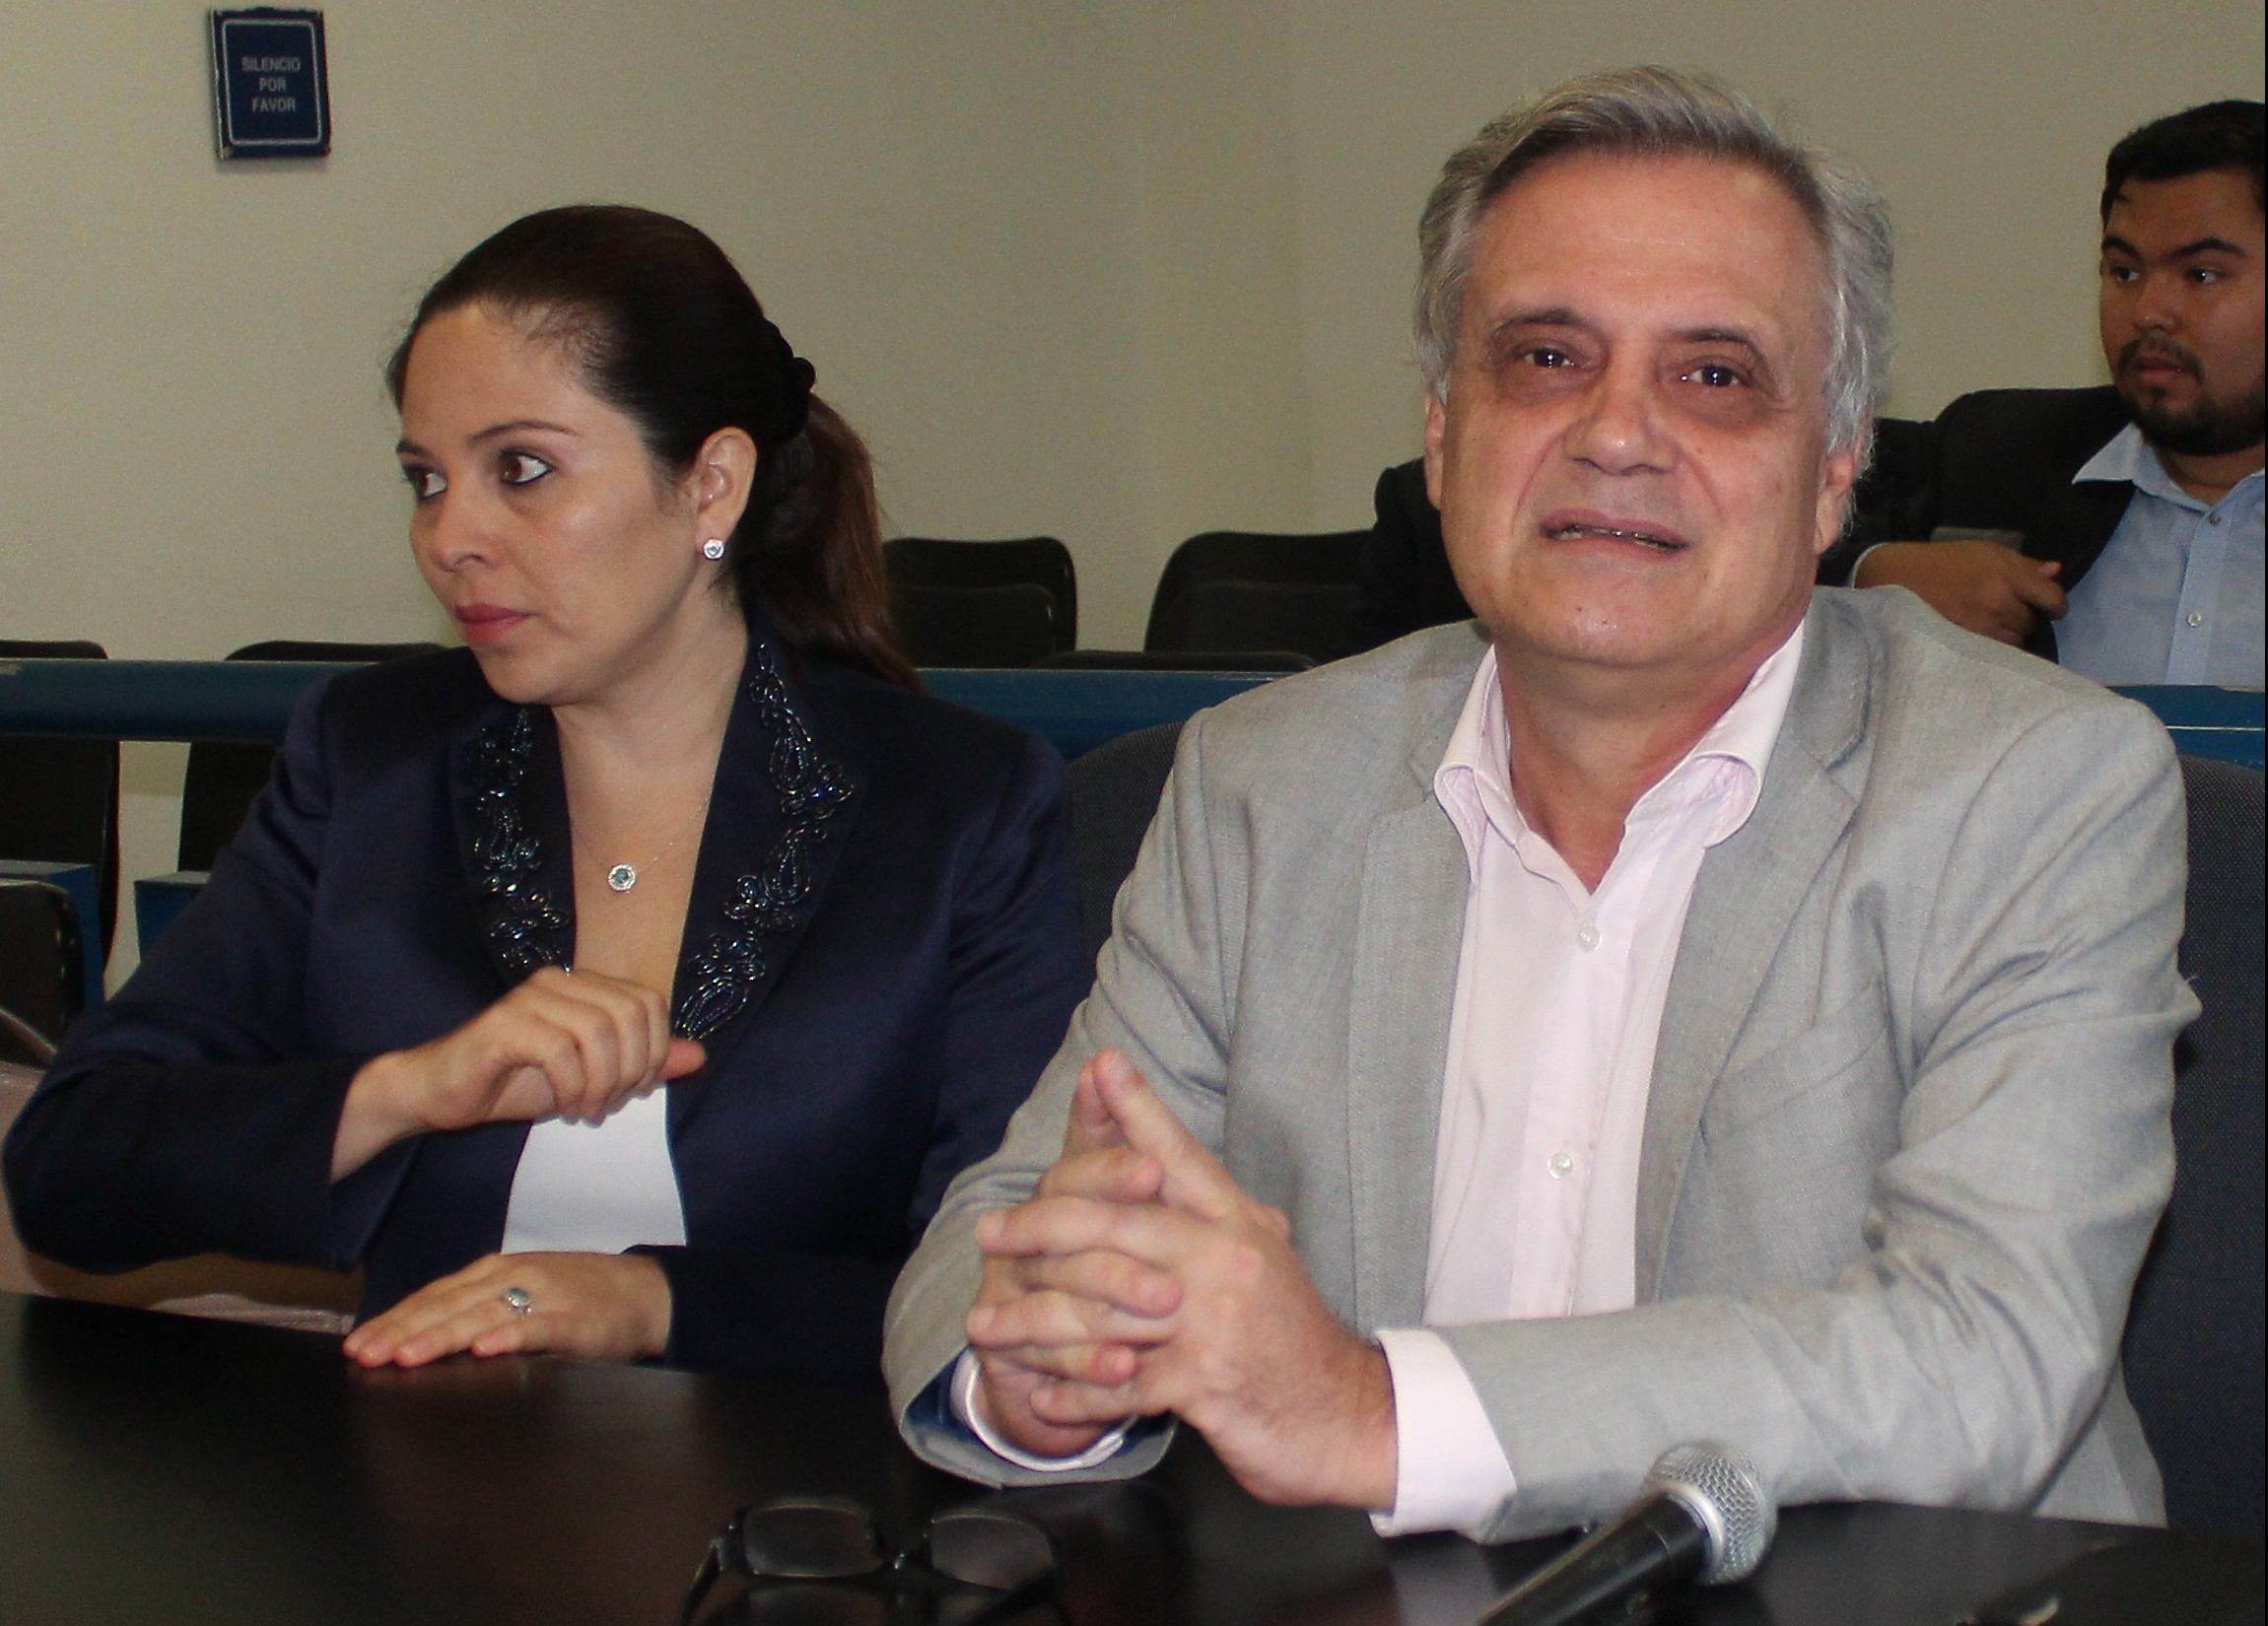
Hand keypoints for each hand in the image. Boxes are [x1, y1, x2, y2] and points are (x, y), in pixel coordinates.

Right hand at [333, 966, 705, 1177]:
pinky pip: (560, 1050)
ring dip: (602, 1081)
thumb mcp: (592, 1076)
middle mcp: (559, 981)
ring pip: (599, 1031)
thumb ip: (643, 1063)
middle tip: (610, 1103)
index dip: (654, 1050)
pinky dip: (573, 1085)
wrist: (442, 1094)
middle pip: (630, 1013)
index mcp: (583, 985)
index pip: (649, 1002)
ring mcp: (530, 997)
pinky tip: (565, 1105)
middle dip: (632, 1067)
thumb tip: (697, 1056)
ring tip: (587, 1109)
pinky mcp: (504, 1024)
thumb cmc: (514, 1082)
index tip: (635, 1089)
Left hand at [342, 1250, 671, 1367]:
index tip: (357, 1345)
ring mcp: (545, 1296)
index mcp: (496, 1272)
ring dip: (442, 1335)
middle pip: (449, 1306)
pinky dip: (510, 1338)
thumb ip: (478, 1311)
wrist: (646, 1293)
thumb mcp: (523, 1293)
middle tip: (365, 1355)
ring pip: (483, 1316)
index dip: (394, 1320)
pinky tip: (484, 1350)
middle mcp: (514, 1277)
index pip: (434, 1297)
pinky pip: (538, 1328)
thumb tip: (421, 1338)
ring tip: (407, 1356)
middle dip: (402, 1332)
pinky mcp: (576, 1320)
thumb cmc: (580, 1297)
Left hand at [969, 1051, 1396, 1508]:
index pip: (1179, 1155)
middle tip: (990, 1233)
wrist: (1347, 1415)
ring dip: (1033, 1321)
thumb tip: (1165, 1165)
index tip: (1104, 1065)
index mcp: (1238, 1222)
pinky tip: (1037, 1396)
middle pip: (1115, 1222)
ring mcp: (1215, 1319)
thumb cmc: (1292, 1339)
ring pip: (1100, 1306)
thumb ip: (1216, 1216)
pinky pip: (1119, 1381)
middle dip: (1040, 1225)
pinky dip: (1073, 1392)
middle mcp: (1227, 1257)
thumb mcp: (1262, 1259)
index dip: (1139, 1110)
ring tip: (986, 1327)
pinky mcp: (1204, 1380)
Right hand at [1855, 540, 2065, 644]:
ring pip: (2016, 642)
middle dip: (2024, 617)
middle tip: (2006, 611)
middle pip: (2032, 623)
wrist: (1899, 579)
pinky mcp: (1966, 645)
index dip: (2056, 604)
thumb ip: (2023, 564)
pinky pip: (1995, 652)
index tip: (2051, 608)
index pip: (2052, 598)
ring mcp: (1982, 628)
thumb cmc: (1944, 562)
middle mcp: (1999, 604)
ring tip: (1991, 625)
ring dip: (2008, 634)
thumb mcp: (1985, 552)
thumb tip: (2055, 572)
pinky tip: (1980, 635)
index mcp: (2007, 577)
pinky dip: (1992, 646)